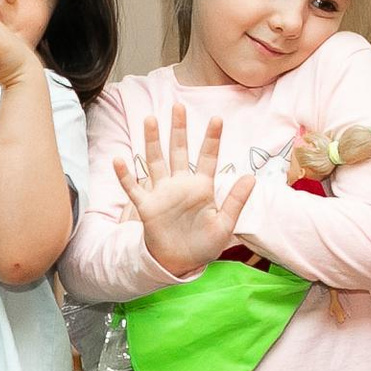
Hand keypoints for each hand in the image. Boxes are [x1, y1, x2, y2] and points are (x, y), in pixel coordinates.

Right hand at [110, 103, 256, 277]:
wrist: (181, 263)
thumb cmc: (204, 245)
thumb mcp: (225, 225)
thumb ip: (235, 201)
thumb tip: (251, 177)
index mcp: (202, 188)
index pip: (207, 158)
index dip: (212, 139)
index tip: (217, 118)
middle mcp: (181, 185)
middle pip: (178, 151)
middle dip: (178, 129)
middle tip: (178, 106)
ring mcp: (162, 194)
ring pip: (155, 161)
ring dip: (152, 141)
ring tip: (150, 119)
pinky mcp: (147, 207)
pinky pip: (134, 189)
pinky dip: (126, 176)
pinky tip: (118, 161)